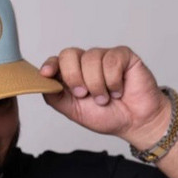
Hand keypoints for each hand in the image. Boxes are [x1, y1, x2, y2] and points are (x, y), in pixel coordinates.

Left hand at [39, 46, 171, 144]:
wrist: (135, 123)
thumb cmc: (107, 116)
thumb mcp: (73, 111)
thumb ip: (55, 96)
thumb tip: (41, 82)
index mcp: (73, 75)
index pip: (57, 61)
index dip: (50, 65)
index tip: (46, 74)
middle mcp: (87, 63)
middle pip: (69, 54)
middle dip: (74, 77)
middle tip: (84, 95)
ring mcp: (105, 57)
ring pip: (91, 59)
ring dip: (97, 85)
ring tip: (105, 98)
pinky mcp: (123, 55)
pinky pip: (111, 61)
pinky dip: (113, 81)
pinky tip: (119, 90)